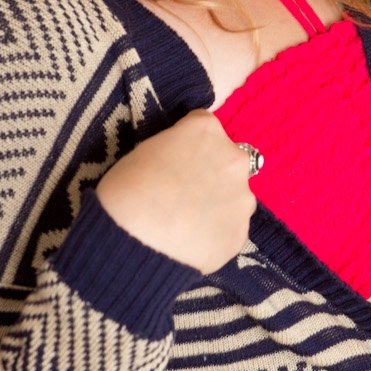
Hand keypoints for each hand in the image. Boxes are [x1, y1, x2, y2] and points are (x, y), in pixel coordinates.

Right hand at [95, 110, 257, 273]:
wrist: (135, 241)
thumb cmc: (127, 190)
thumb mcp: (143, 152)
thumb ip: (174, 151)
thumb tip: (180, 163)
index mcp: (206, 130)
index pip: (203, 127)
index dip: (186, 145)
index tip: (174, 161)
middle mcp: (234, 159)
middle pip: (227, 162)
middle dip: (210, 174)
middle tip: (182, 195)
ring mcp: (243, 198)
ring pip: (234, 198)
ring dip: (217, 205)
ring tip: (187, 225)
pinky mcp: (241, 234)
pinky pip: (229, 229)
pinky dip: (215, 234)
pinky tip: (191, 243)